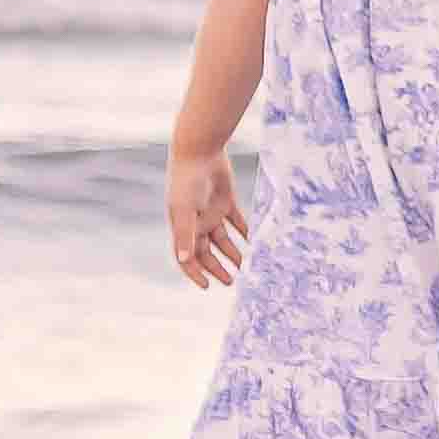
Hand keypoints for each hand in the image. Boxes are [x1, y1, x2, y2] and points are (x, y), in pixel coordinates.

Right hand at [168, 147, 246, 287]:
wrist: (199, 152)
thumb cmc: (186, 181)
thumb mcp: (184, 210)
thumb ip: (185, 234)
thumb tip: (184, 259)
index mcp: (183, 228)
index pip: (187, 258)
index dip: (195, 274)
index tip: (207, 286)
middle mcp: (197, 224)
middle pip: (207, 253)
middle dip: (218, 268)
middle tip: (232, 281)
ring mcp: (212, 213)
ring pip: (223, 240)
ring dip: (233, 253)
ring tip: (246, 266)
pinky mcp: (226, 201)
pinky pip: (237, 221)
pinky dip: (245, 232)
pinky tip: (254, 242)